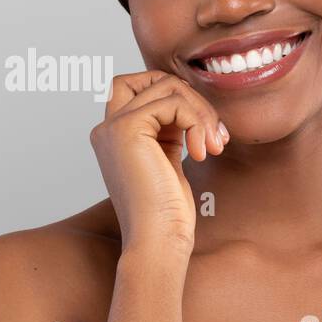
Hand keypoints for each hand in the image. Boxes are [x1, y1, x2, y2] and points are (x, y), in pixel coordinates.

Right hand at [88, 70, 227, 256]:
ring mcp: (113, 126)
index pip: (142, 86)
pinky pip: (172, 101)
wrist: (158, 242)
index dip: (174, 96)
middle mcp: (106, 128)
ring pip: (168, 87)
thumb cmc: (167, 213)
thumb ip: (169, 128)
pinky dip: (197, 121)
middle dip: (193, 99)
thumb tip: (190, 98)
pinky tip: (201, 152)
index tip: (200, 129)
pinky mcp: (126, 129)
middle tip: (215, 134)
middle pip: (154, 79)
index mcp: (115, 136)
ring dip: (202, 112)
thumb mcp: (168, 159)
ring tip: (214, 145)